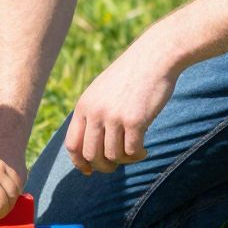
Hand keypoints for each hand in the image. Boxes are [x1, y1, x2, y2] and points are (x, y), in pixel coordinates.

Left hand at [65, 34, 176, 174]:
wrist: (154, 57)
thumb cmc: (131, 76)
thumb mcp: (102, 91)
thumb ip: (94, 115)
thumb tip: (90, 152)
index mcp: (84, 105)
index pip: (73, 145)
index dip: (80, 163)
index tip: (89, 171)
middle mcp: (95, 112)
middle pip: (91, 155)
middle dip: (104, 166)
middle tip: (117, 164)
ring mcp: (114, 116)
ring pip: (113, 156)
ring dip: (124, 160)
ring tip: (135, 152)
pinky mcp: (135, 120)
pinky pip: (132, 152)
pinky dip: (138, 156)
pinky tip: (145, 150)